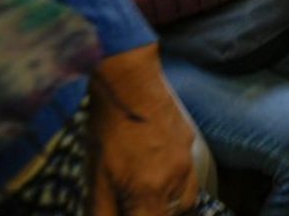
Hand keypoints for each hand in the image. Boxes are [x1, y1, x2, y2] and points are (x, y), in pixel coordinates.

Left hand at [89, 44, 197, 215]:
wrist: (131, 86)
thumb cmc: (110, 128)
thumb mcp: (96, 177)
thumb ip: (102, 209)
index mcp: (149, 192)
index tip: (128, 211)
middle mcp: (176, 179)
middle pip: (173, 214)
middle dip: (156, 212)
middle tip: (137, 203)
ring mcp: (187, 160)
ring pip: (186, 197)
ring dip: (170, 203)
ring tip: (149, 193)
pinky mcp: (191, 143)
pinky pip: (189, 172)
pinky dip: (176, 180)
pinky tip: (158, 168)